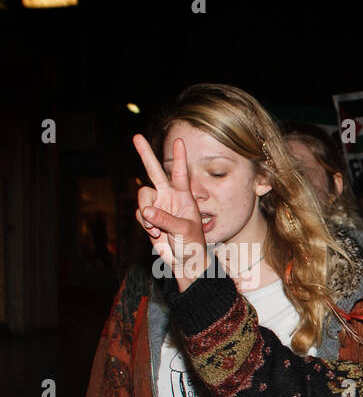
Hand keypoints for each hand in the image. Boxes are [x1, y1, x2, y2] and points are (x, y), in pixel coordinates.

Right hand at [133, 134, 206, 289]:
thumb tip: (146, 211)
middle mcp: (169, 197)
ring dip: (146, 212)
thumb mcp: (184, 231)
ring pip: (142, 197)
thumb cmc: (192, 244)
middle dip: (145, 155)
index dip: (179, 157)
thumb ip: (166, 219)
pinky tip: (155, 234)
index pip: (181, 173)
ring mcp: (157, 206)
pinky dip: (145, 224)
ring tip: (155, 228)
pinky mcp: (148, 217)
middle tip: (136, 136)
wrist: (184, 260)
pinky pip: (140, 214)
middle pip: (154, 172)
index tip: (179, 140)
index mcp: (184, 196)